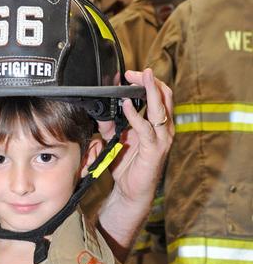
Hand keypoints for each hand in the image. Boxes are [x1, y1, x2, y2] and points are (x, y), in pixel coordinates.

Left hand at [98, 68, 173, 209]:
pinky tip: (126, 105)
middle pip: (164, 96)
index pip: (158, 95)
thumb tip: (100, 111)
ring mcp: (161, 138)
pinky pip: (146, 128)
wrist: (131, 191)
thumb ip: (110, 125)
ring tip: (140, 78)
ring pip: (160, 108)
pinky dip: (135, 115)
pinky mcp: (154, 149)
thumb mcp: (116, 140)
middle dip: (149, 81)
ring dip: (149, 91)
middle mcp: (163, 128)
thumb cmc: (127, 166)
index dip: (145, 82)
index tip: (129, 74)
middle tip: (135, 72)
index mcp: (157, 123)